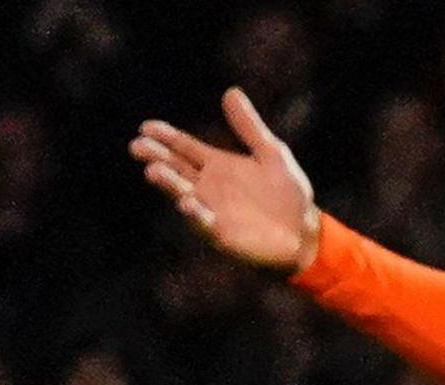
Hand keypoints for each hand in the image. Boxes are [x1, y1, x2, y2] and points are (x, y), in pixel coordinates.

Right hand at [132, 88, 323, 273]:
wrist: (307, 233)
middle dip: (156, 157)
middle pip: (174, 168)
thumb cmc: (289, 195)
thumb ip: (249, 127)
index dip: (165, 137)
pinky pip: (202, 223)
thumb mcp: (271, 154)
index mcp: (216, 164)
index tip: (147, 127)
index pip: (183, 147)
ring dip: (168, 183)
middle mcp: (207, 185)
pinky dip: (194, 214)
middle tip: (138, 146)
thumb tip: (231, 91)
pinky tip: (188, 203)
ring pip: (181, 193)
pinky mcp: (220, 233)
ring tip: (153, 171)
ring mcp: (210, 209)